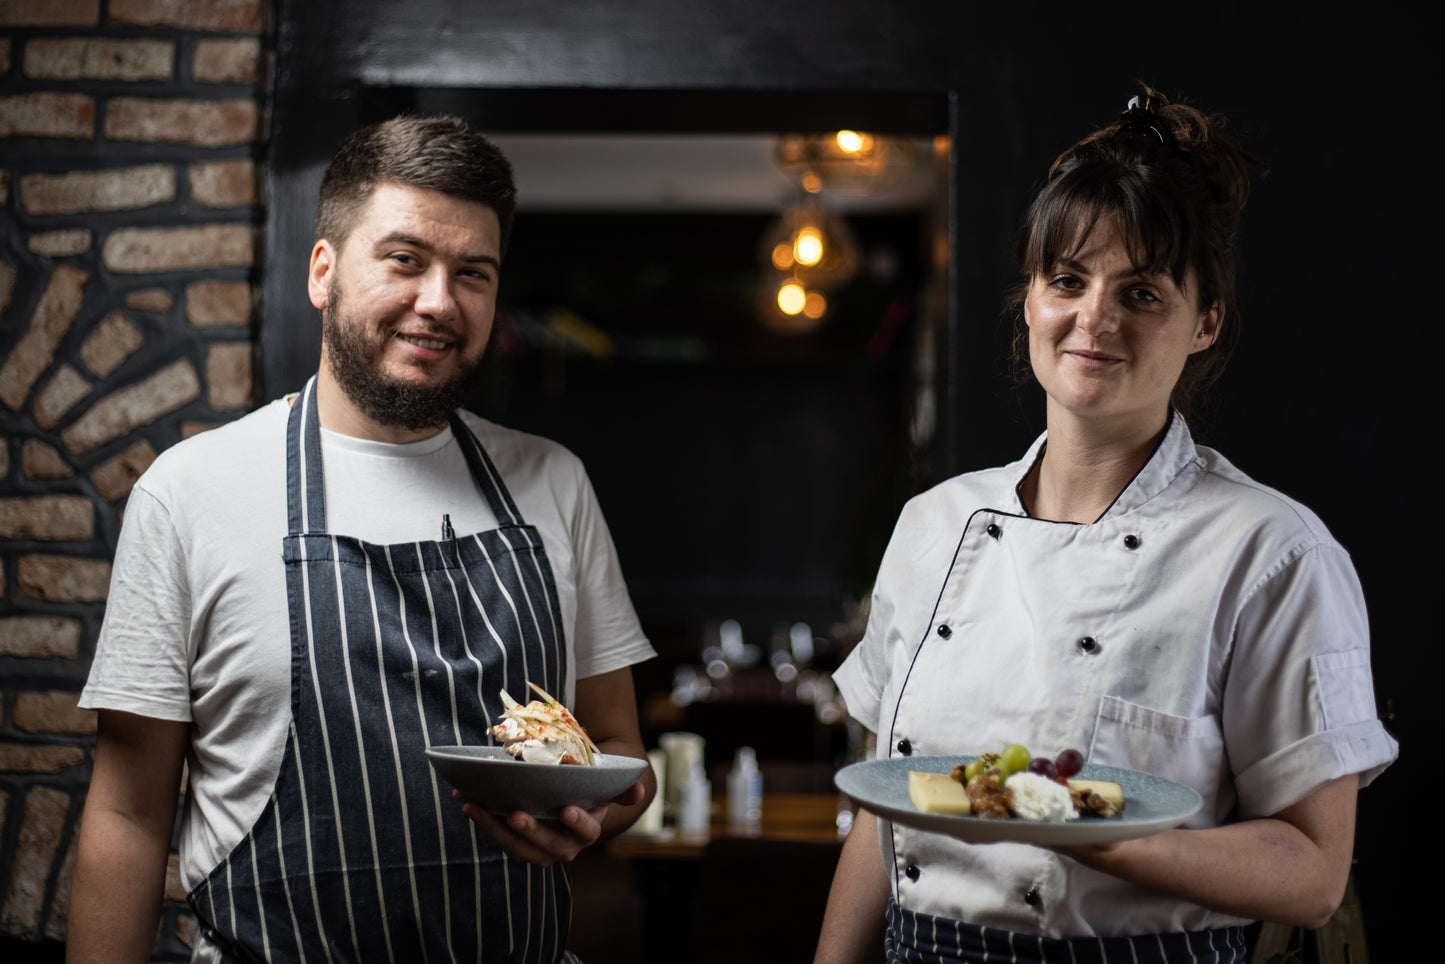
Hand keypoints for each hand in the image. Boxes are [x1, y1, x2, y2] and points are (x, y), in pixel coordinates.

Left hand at [456, 779, 645, 866]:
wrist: (574, 800)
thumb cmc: (591, 788)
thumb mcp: (608, 785)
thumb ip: (622, 787)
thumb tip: (640, 789)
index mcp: (587, 831)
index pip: (585, 832)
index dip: (577, 823)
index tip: (567, 810)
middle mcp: (563, 847)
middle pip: (545, 845)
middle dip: (527, 831)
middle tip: (513, 813)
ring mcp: (537, 848)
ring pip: (515, 846)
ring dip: (493, 827)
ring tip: (474, 805)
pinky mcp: (516, 843)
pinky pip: (498, 838)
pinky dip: (482, 820)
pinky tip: (465, 800)